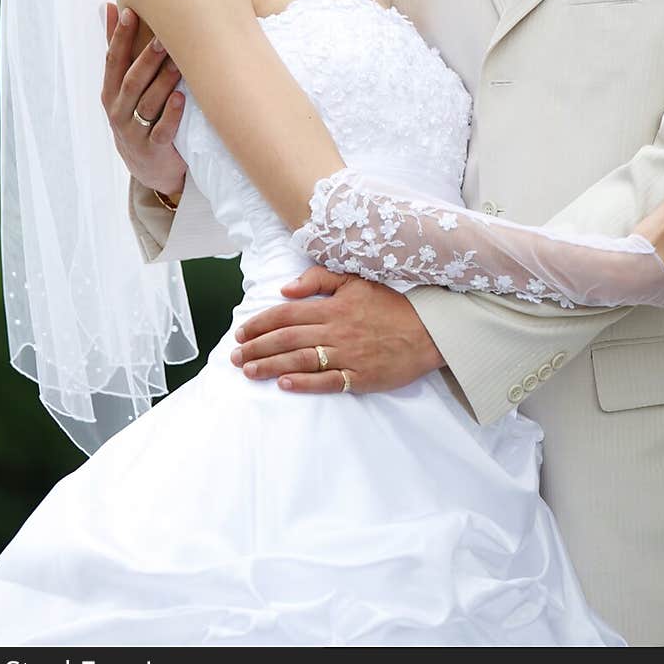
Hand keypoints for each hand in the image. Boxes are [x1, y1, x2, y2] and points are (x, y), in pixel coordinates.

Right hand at [101, 2, 186, 194]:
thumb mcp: (123, 86)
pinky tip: (181, 99)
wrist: (148, 168)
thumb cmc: (138, 115)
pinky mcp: (153, 150)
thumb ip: (118, 49)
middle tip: (162, 37)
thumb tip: (108, 6)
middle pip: (131, 81)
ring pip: (148, 104)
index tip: (130, 12)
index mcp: (111, 92)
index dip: (119, 37)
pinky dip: (171, 116)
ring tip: (177, 64)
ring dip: (163, 83)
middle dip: (146, 59)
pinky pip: (162, 131)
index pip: (113, 61)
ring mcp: (134, 132)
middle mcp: (118, 111)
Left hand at [230, 269, 444, 394]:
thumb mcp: (356, 280)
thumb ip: (320, 279)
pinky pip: (326, 381)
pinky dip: (303, 383)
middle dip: (257, 347)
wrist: (427, 331)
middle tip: (236, 357)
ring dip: (270, 366)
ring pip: (300, 360)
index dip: (260, 323)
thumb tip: (285, 289)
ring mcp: (347, 355)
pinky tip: (283, 384)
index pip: (286, 314)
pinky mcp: (359, 377)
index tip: (241, 333)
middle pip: (287, 339)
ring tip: (249, 371)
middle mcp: (336, 330)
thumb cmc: (390, 306)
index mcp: (333, 306)